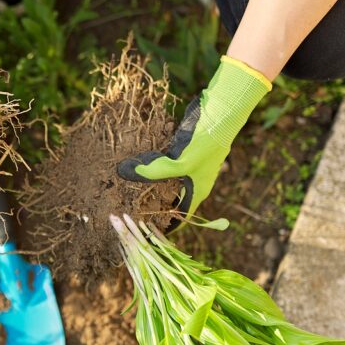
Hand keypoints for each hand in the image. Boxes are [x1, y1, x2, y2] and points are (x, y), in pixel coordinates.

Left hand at [117, 56, 271, 219]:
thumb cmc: (205, 143)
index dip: (165, 226)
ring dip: (148, 183)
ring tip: (125, 188)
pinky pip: (163, 162)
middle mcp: (193, 181)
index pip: (181, 217)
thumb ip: (152, 171)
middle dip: (152, 204)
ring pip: (165, 180)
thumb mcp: (178, 162)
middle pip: (170, 199)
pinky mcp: (182, 150)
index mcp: (197, 191)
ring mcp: (188, 165)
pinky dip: (150, 164)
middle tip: (128, 208)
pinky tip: (134, 164)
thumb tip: (122, 172)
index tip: (146, 232)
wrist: (221, 113)